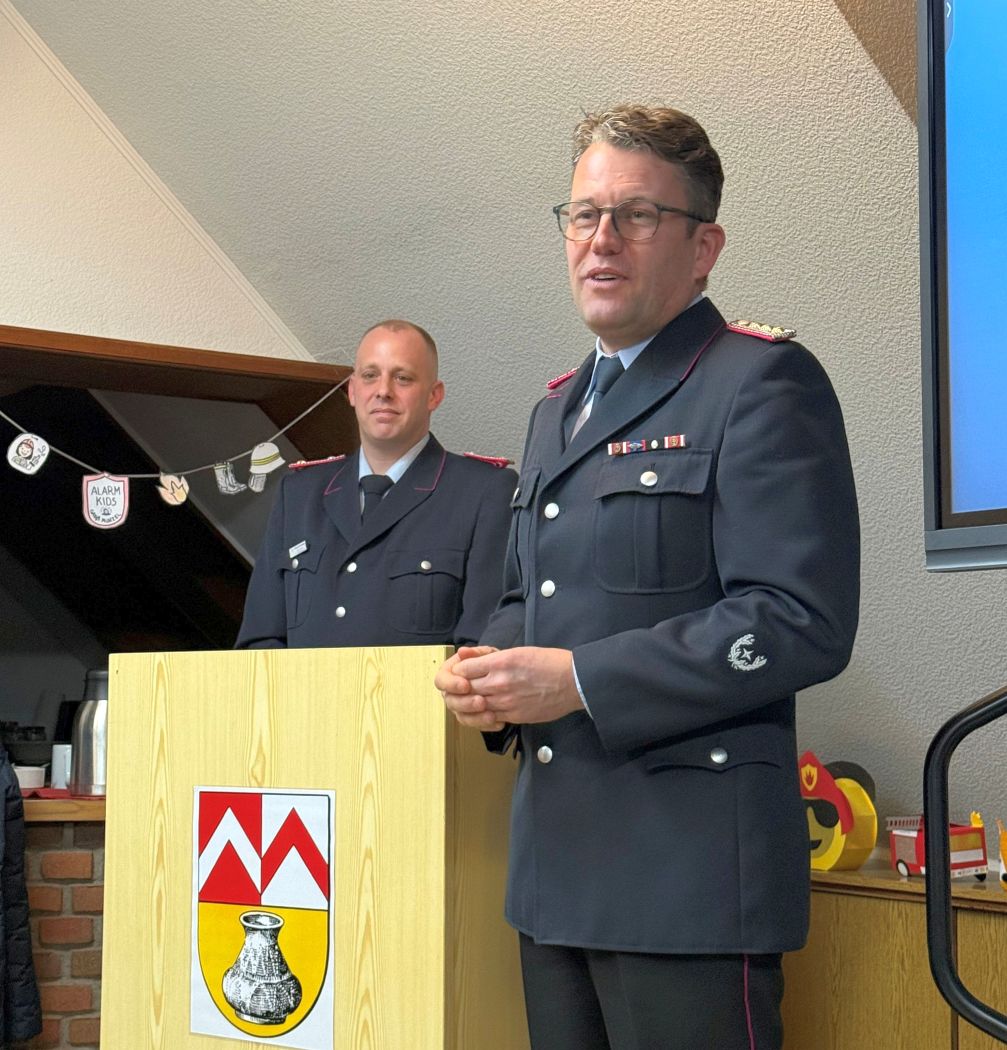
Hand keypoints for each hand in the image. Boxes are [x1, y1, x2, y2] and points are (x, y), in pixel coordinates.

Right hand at [436, 646, 505, 729]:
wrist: (506, 675)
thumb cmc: (491, 661)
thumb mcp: (486, 654)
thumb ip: (475, 653)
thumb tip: (462, 651)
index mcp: (449, 674)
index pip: (441, 680)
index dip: (451, 684)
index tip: (465, 684)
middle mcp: (451, 692)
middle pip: (451, 701)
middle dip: (465, 703)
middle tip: (480, 701)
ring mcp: (461, 706)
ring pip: (462, 716)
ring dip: (476, 717)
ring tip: (491, 715)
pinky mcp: (472, 717)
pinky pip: (475, 725)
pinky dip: (486, 724)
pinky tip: (498, 722)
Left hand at [448, 646, 582, 724]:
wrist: (573, 681)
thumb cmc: (549, 662)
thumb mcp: (518, 651)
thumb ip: (488, 655)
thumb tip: (464, 654)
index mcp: (501, 661)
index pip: (464, 669)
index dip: (460, 671)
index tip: (463, 672)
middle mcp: (500, 682)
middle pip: (466, 688)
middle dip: (461, 688)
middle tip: (462, 687)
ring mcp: (506, 701)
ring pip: (475, 705)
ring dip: (471, 702)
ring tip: (473, 698)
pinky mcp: (514, 716)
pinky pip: (490, 718)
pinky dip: (484, 714)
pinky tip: (488, 709)